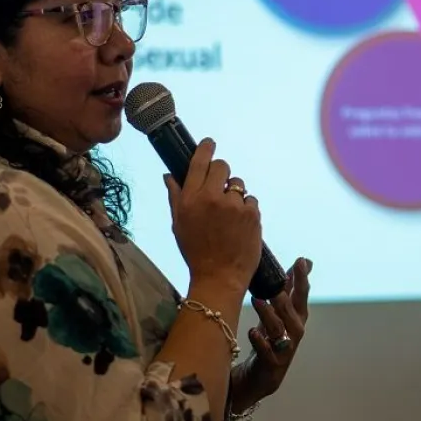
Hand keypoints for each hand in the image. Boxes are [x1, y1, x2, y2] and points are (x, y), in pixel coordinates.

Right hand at [164, 138, 262, 292]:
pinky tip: (240, 225)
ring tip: (229, 215)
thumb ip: (175, 197)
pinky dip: (246, 209)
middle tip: (220, 188)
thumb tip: (169, 175)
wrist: (219, 277)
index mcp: (190, 199)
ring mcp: (234, 205)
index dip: (206, 149)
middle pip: (222, 167)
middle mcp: (212, 197)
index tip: (210, 144)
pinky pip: (250, 200)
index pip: (199, 162)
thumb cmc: (196, 251)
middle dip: (222, 173)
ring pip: (238, 184)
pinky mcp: (252, 214)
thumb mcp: (178, 224)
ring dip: (235, 194)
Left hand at [231, 257, 311, 408]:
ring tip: (257, 300)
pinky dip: (261, 342)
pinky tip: (253, 332)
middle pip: (294, 312)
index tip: (301, 260)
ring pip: (280, 330)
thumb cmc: (268, 339)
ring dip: (269, 314)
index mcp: (296, 318)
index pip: (302, 295)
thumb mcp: (278, 311)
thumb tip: (304, 260)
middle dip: (286, 296)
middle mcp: (294, 333)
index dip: (302, 279)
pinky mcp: (272, 366)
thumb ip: (289, 287)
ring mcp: (284, 350)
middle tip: (275, 281)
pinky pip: (267, 353)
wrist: (257, 376)